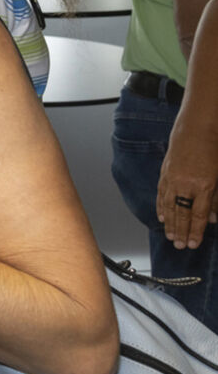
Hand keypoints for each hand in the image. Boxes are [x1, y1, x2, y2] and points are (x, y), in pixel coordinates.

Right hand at [158, 117, 217, 250]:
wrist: (197, 127)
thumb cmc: (213, 148)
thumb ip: (216, 198)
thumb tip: (212, 218)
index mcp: (203, 185)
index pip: (197, 215)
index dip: (195, 231)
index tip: (193, 243)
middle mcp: (185, 184)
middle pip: (181, 214)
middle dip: (181, 232)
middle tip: (179, 246)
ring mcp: (172, 178)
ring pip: (169, 206)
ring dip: (170, 223)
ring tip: (170, 236)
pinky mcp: (165, 173)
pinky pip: (162, 194)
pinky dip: (161, 207)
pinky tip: (162, 217)